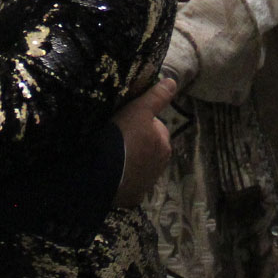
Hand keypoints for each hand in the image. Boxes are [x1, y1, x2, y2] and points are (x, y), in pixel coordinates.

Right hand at [111, 78, 176, 206]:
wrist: (104, 174)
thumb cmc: (123, 138)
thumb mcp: (138, 111)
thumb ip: (156, 97)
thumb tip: (173, 82)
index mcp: (164, 144)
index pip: (155, 127)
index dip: (140, 122)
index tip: (124, 121)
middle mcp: (161, 164)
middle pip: (148, 146)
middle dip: (137, 142)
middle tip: (117, 138)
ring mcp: (147, 182)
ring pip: (139, 164)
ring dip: (129, 159)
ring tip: (111, 154)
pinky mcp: (133, 195)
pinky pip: (129, 181)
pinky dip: (122, 176)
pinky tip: (110, 170)